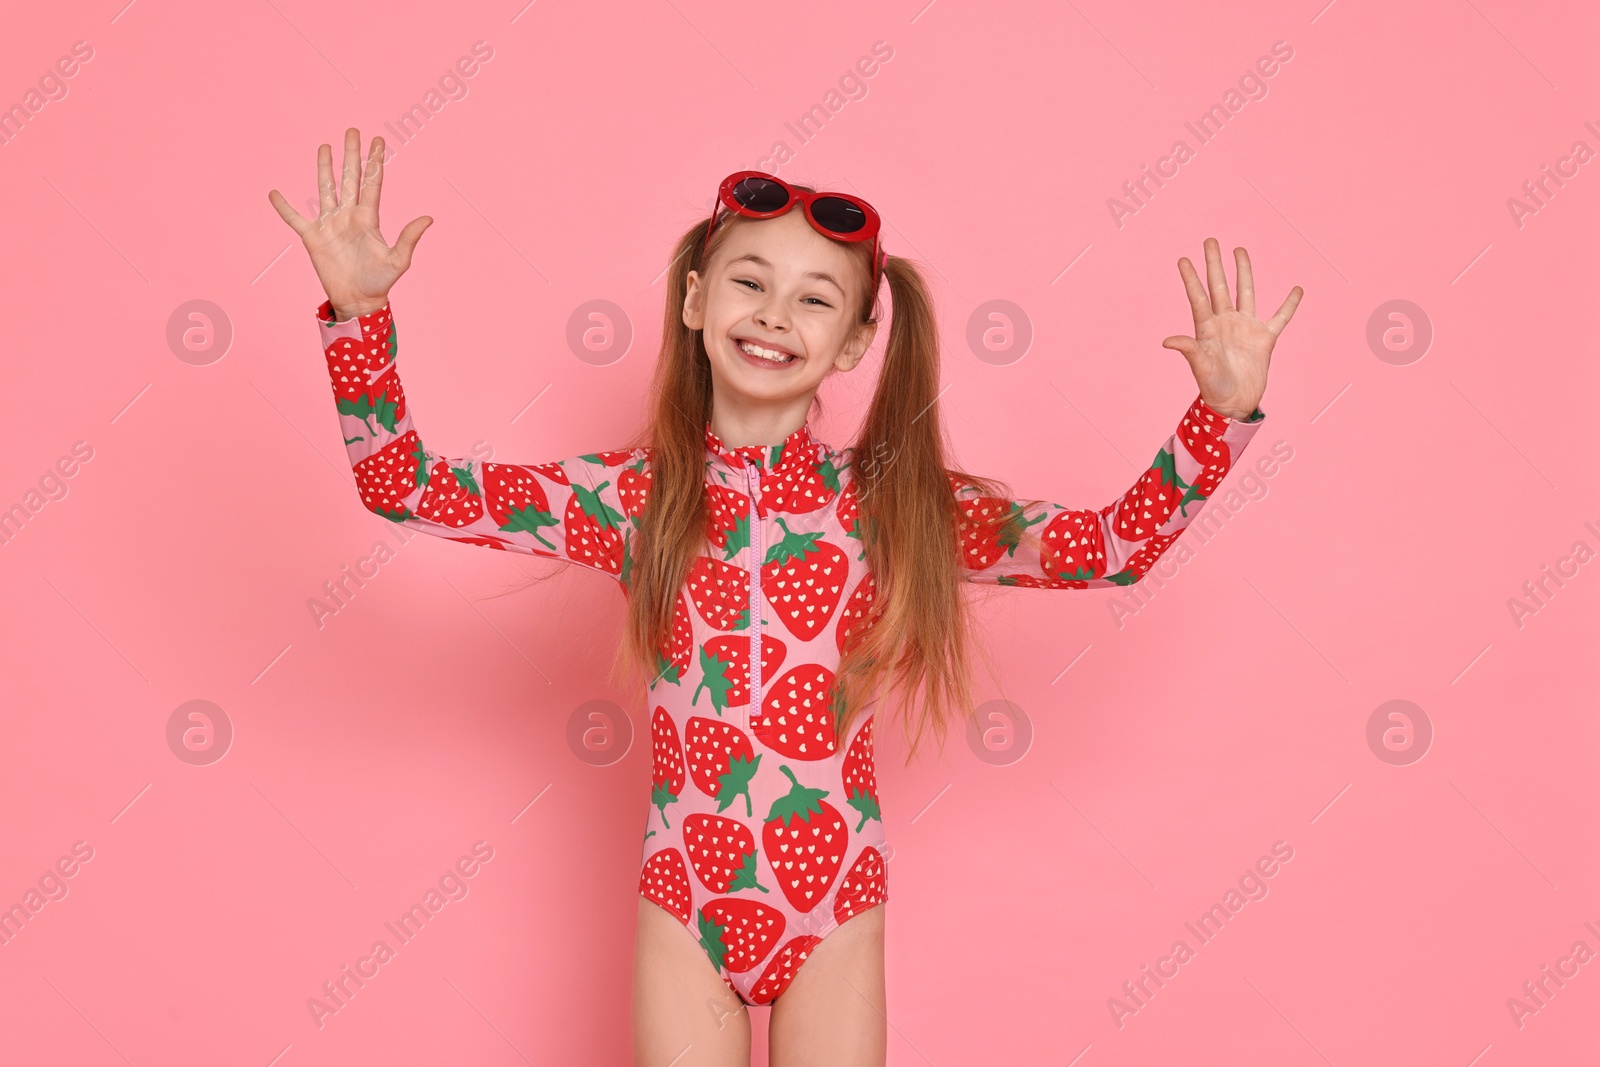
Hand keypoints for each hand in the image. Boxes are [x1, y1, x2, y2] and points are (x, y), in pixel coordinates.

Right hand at [267, 127, 430, 319]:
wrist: (359, 301)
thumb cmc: (380, 282)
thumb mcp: (398, 261)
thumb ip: (409, 238)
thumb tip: (429, 218)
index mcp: (369, 218)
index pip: (372, 183)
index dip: (374, 162)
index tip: (377, 140)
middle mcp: (349, 215)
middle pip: (348, 178)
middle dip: (351, 155)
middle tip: (352, 131)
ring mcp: (330, 224)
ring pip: (325, 189)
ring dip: (324, 168)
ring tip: (325, 147)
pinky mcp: (312, 237)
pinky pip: (294, 219)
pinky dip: (284, 207)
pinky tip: (274, 193)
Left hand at [1161, 238, 1301, 420]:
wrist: (1234, 404)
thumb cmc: (1213, 388)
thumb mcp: (1200, 368)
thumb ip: (1188, 350)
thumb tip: (1167, 341)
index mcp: (1207, 328)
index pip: (1198, 297)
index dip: (1191, 278)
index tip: (1183, 259)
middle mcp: (1225, 322)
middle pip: (1220, 286)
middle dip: (1215, 264)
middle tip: (1210, 240)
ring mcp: (1246, 328)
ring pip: (1246, 292)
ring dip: (1244, 272)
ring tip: (1240, 250)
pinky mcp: (1265, 338)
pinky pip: (1280, 317)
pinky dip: (1289, 304)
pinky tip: (1296, 289)